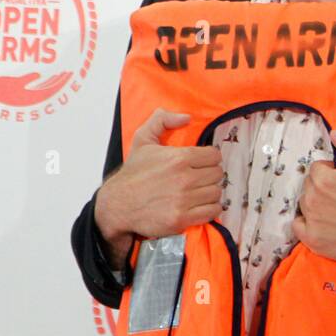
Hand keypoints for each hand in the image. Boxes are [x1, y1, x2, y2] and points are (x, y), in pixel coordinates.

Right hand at [93, 108, 223, 269]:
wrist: (117, 205)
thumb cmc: (133, 174)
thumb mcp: (143, 140)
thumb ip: (162, 120)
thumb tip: (186, 117)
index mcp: (179, 158)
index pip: (214, 155)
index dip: (209, 159)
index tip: (202, 163)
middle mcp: (184, 178)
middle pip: (217, 174)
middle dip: (210, 175)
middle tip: (200, 178)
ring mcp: (184, 200)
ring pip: (216, 192)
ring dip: (210, 192)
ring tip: (200, 192)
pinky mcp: (182, 218)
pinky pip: (212, 211)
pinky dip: (210, 209)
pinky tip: (201, 206)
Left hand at [291, 130, 335, 279]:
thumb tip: (334, 133)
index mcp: (325, 181)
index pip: (316, 167)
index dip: (330, 170)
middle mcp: (313, 201)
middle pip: (308, 185)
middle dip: (321, 185)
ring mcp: (312, 223)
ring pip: (303, 203)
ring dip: (315, 202)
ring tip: (334, 207)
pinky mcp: (313, 241)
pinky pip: (298, 225)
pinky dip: (306, 222)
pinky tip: (322, 221)